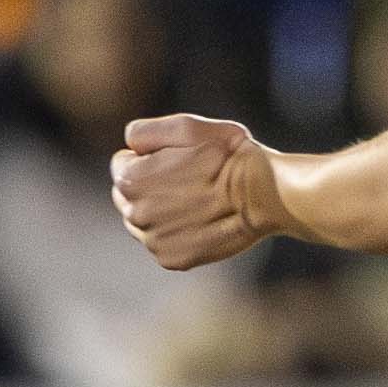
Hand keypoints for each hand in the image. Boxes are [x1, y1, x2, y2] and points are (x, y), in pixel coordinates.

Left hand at [110, 113, 287, 268]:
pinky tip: (202, 221)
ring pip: (145, 221)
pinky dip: (178, 233)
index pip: (122, 163)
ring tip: (197, 201)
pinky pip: (164, 243)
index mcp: (130, 179)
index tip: (179, 158)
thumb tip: (130, 144)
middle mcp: (134, 214)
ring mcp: (154, 241)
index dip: (150, 157)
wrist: (265, 194)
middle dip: (151, 186)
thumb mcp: (186, 127)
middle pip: (129, 196)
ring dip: (162, 210)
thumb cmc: (229, 156)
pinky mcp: (173, 260)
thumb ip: (145, 132)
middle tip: (189, 179)